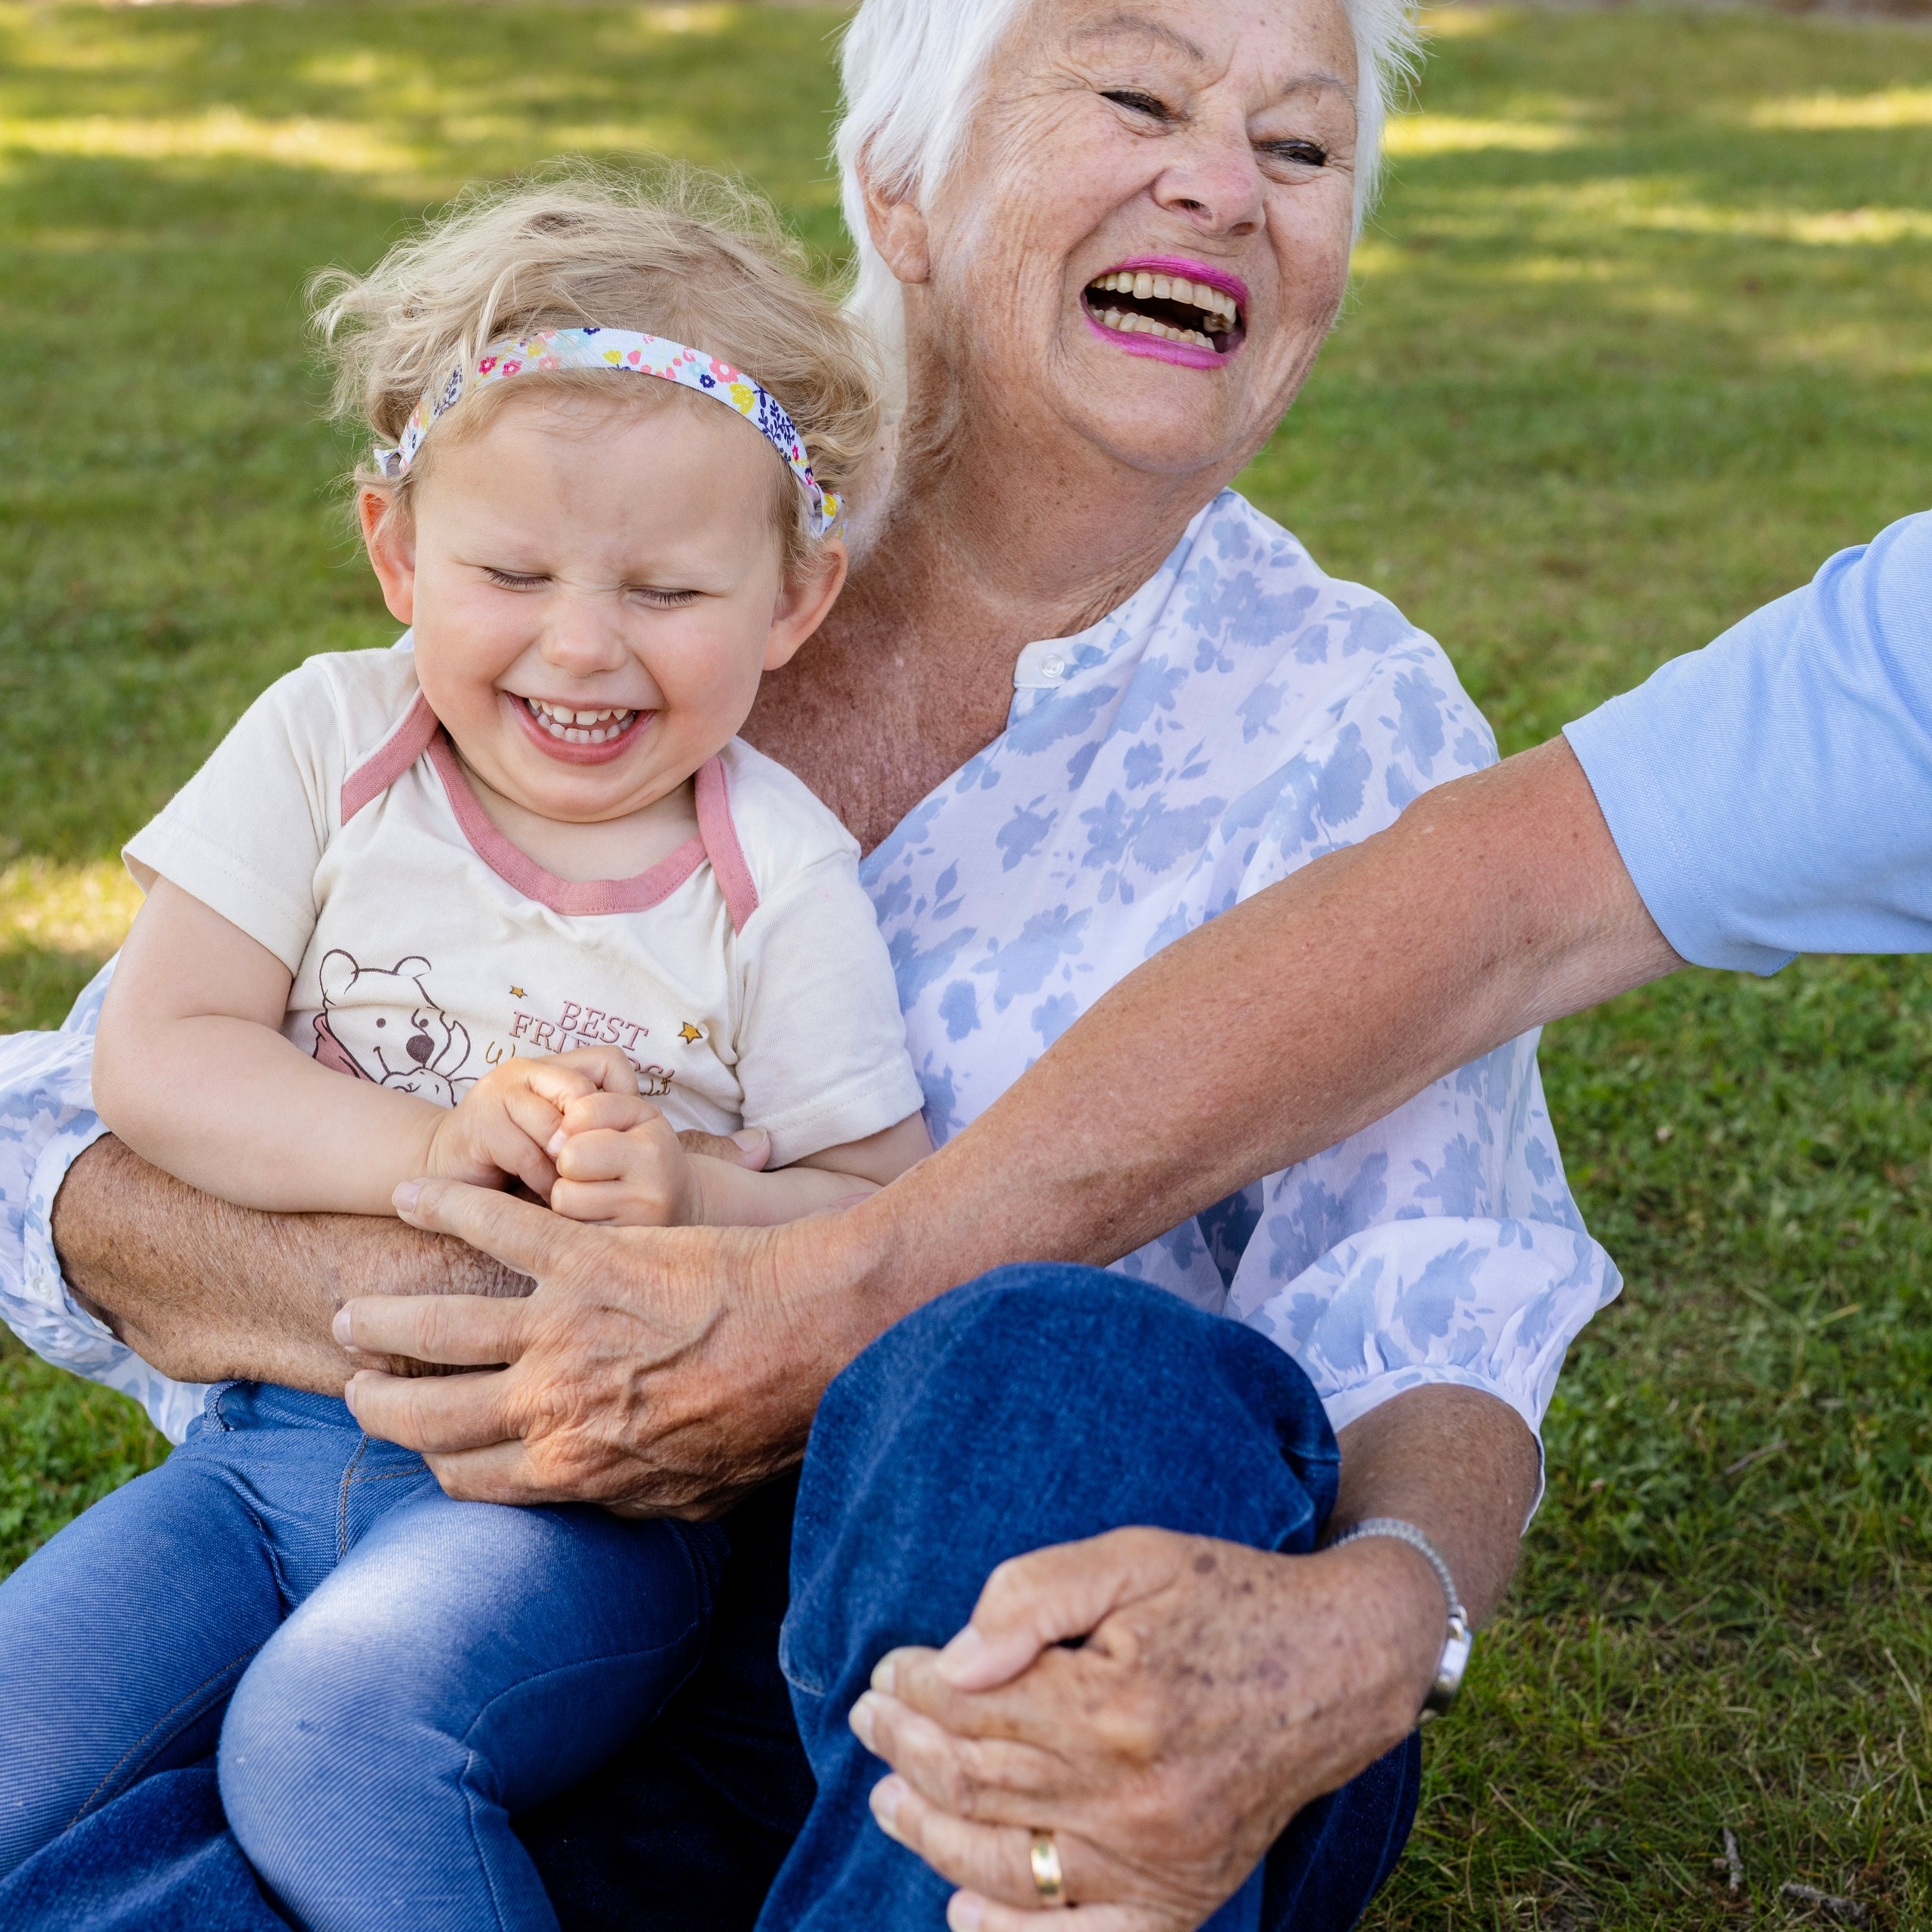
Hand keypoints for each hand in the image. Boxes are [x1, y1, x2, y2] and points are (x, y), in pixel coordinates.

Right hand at [333, 1171, 892, 1516]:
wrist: (820, 1335)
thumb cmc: (773, 1417)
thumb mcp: (698, 1495)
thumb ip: (630, 1502)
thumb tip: (595, 1506)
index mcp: (574, 1468)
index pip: (465, 1480)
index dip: (433, 1464)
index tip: (423, 1446)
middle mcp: (550, 1405)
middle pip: (427, 1416)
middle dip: (380, 1404)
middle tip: (360, 1384)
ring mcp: (561, 1328)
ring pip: (435, 1328)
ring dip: (385, 1319)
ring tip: (357, 1311)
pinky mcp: (586, 1255)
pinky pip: (496, 1228)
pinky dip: (446, 1206)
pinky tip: (413, 1195)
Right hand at [423, 1047, 637, 1197]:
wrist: (441, 1170)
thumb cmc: (513, 1157)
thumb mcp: (558, 1135)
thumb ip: (589, 1125)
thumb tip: (638, 1132)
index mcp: (549, 1066)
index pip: (609, 1062)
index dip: (623, 1101)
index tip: (618, 1140)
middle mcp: (523, 1071)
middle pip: (583, 1094)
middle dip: (593, 1138)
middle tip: (597, 1170)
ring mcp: (497, 1094)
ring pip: (556, 1127)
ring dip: (570, 1166)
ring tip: (574, 1188)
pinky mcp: (479, 1127)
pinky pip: (530, 1155)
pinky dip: (546, 1182)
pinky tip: (550, 1197)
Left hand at [549, 1092, 764, 1226]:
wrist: (682, 1201)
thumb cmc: (648, 1149)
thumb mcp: (633, 1114)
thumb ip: (593, 1108)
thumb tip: (553, 1145)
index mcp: (652, 1150)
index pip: (579, 1127)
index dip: (570, 1131)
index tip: (585, 1138)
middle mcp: (650, 1192)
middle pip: (567, 1169)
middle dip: (567, 1167)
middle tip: (586, 1169)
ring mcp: (636, 1228)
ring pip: (564, 1204)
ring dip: (569, 1196)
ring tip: (591, 1192)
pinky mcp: (620, 1251)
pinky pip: (572, 1232)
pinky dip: (576, 1221)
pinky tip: (597, 1214)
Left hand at [846, 1528, 1443, 1931]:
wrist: (1342, 1663)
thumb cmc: (1229, 1595)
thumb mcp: (1135, 1558)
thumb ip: (1036, 1595)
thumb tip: (954, 1659)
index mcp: (1114, 1703)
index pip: (972, 1708)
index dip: (913, 1688)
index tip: (885, 1669)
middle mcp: (1133, 1796)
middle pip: (978, 1783)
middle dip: (906, 1750)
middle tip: (868, 1720)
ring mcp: (1159, 1859)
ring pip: (1007, 1862)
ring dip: (931, 1834)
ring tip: (888, 1798)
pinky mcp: (1184, 1895)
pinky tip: (963, 1911)